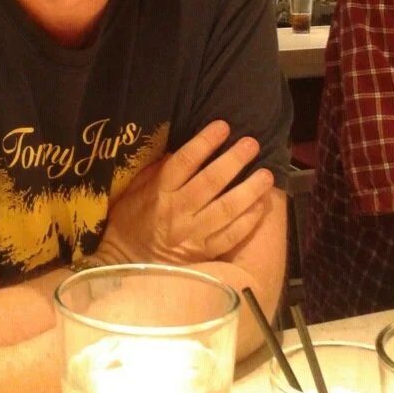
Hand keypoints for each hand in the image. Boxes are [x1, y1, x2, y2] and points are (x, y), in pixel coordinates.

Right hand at [96, 120, 273, 266]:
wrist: (126, 266)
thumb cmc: (129, 223)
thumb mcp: (134, 192)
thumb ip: (156, 171)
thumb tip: (179, 149)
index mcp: (159, 193)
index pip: (184, 162)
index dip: (205, 142)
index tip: (223, 126)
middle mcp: (178, 212)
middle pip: (211, 182)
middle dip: (234, 161)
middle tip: (252, 144)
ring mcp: (193, 234)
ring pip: (227, 209)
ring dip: (249, 190)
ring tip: (267, 174)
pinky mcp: (204, 253)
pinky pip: (231, 236)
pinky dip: (249, 220)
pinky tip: (262, 205)